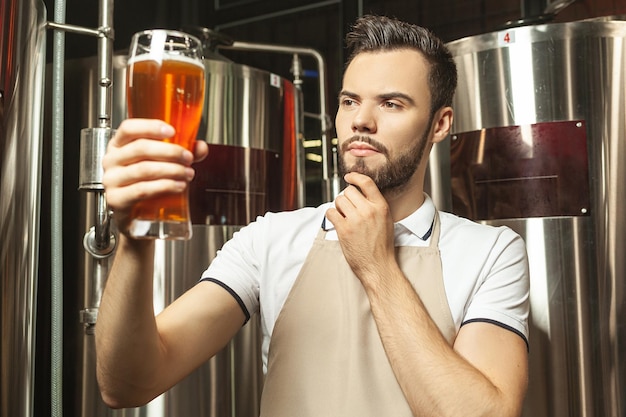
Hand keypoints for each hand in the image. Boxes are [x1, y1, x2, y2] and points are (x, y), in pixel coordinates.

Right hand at [102, 118, 208, 235]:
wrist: (136, 216)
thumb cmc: (145, 184)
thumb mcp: (162, 164)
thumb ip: (182, 153)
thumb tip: (200, 147)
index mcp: (119, 145)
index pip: (129, 128)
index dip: (151, 127)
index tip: (172, 131)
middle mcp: (112, 160)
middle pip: (141, 148)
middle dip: (170, 152)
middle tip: (188, 158)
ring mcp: (112, 180)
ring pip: (145, 169)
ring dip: (172, 170)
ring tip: (187, 173)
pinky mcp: (116, 199)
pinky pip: (142, 189)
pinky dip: (164, 186)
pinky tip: (178, 186)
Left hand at [325, 172, 395, 279]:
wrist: (378, 266)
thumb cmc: (382, 246)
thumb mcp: (386, 220)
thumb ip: (375, 206)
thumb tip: (360, 194)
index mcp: (381, 207)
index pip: (366, 183)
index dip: (355, 177)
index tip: (348, 177)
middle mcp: (368, 211)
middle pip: (349, 191)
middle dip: (346, 198)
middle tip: (348, 209)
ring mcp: (355, 220)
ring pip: (339, 200)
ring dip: (338, 207)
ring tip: (344, 217)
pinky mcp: (344, 229)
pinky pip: (331, 212)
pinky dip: (331, 216)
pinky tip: (337, 222)